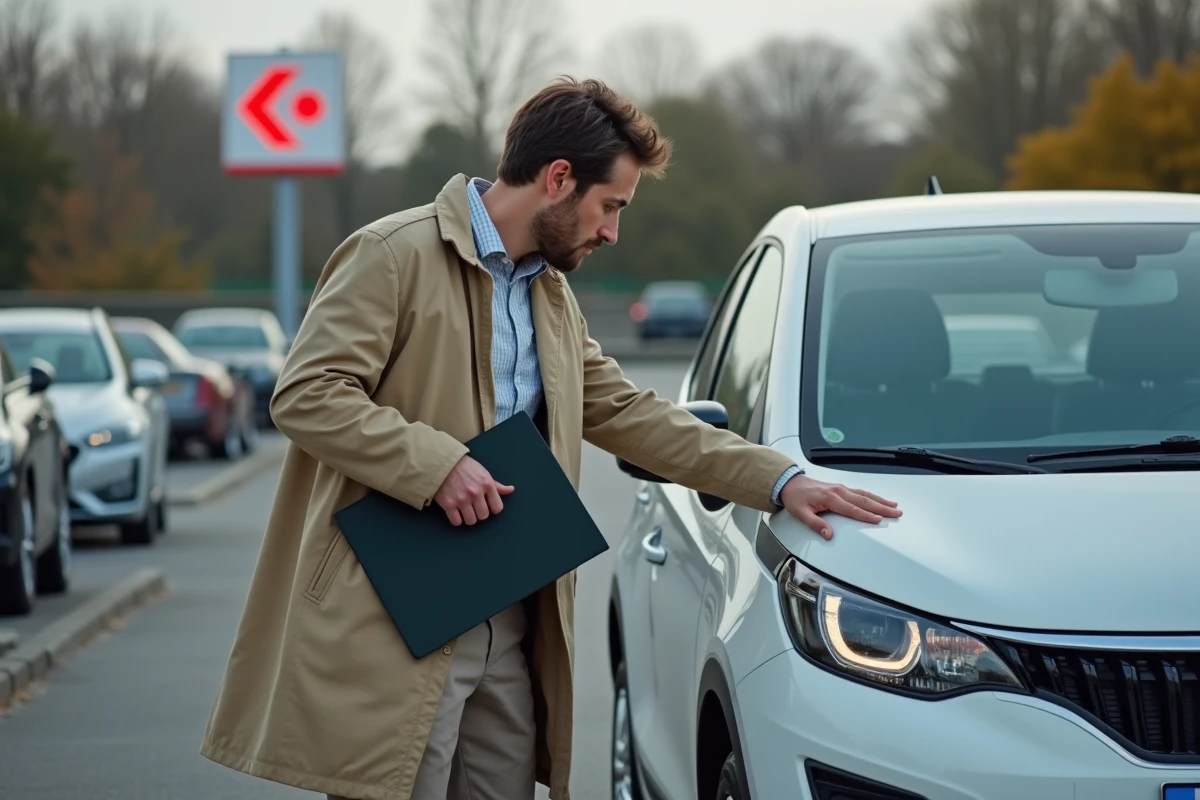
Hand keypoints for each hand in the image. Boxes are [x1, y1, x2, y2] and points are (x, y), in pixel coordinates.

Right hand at [434, 455, 513, 525]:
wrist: (443, 463)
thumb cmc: (466, 468)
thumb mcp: (484, 473)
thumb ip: (496, 485)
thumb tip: (511, 489)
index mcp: (487, 484)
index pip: (497, 508)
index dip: (492, 508)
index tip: (487, 505)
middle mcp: (475, 493)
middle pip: (484, 516)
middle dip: (479, 513)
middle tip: (474, 507)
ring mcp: (462, 499)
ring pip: (471, 521)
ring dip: (468, 517)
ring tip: (465, 510)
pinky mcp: (448, 504)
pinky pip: (457, 522)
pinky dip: (456, 519)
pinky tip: (455, 512)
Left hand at [779, 474, 900, 539]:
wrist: (790, 483)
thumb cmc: (795, 498)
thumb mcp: (801, 514)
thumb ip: (816, 524)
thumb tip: (828, 535)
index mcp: (830, 498)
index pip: (852, 509)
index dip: (866, 515)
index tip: (879, 520)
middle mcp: (838, 491)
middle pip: (864, 501)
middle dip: (882, 507)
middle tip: (897, 513)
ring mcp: (841, 488)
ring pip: (865, 495)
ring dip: (880, 500)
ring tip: (895, 506)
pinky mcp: (841, 487)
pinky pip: (860, 492)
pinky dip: (872, 496)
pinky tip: (880, 500)